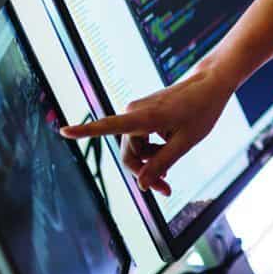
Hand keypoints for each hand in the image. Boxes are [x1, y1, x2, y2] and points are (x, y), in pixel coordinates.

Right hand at [60, 64, 234, 195]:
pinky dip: (153, 149)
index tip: (63, 130)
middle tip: (166, 189)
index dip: (85, 131)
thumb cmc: (201, 110)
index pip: (108, 125)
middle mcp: (135, 112)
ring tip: (171, 172)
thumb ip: (162, 163)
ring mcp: (138, 111)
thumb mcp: (186, 142)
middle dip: (144, 172)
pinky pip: (141, 138)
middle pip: (128, 153)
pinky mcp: (143, 112)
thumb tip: (141, 185)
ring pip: (135, 148)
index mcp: (144, 117)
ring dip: (150, 162)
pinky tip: (169, 151)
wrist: (210, 84)